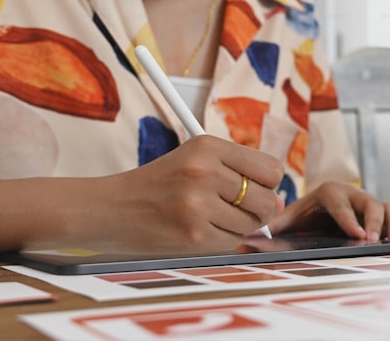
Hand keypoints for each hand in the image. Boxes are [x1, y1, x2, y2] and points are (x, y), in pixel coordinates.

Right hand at [69, 136, 283, 253]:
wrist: (110, 209)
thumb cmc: (157, 185)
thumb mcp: (193, 160)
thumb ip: (237, 172)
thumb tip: (279, 201)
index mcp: (208, 147)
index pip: (270, 168)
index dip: (269, 183)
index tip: (257, 189)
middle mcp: (205, 172)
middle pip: (268, 200)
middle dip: (259, 210)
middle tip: (236, 209)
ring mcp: (199, 205)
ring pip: (251, 225)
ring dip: (237, 227)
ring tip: (209, 217)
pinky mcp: (194, 235)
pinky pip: (231, 242)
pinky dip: (220, 240)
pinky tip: (198, 230)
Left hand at [266, 181, 389, 243]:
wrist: (313, 213)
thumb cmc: (299, 218)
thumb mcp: (284, 222)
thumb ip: (270, 227)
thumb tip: (247, 237)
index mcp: (329, 191)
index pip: (340, 204)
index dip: (348, 219)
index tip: (356, 235)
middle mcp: (353, 194)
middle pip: (369, 204)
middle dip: (373, 223)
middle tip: (374, 241)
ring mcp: (370, 204)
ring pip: (388, 208)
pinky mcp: (383, 216)